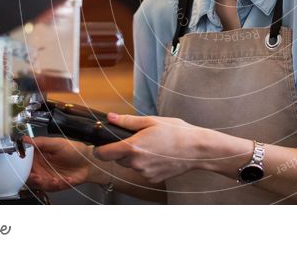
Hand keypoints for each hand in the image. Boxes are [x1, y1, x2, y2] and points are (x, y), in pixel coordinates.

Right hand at [25, 136, 99, 191]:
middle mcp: (39, 167)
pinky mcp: (53, 185)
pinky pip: (51, 188)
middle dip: (32, 178)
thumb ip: (41, 142)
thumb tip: (25, 139)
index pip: (22, 160)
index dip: (20, 164)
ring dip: (45, 183)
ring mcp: (45, 177)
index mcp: (37, 155)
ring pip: (37, 184)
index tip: (22, 165)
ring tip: (55, 180)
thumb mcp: (58, 143)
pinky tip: (66, 180)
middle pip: (26, 175)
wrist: (88, 162)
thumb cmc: (74, 150)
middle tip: (38, 177)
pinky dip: (58, 185)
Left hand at [92, 114, 206, 183]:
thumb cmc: (177, 132)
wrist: (196, 149)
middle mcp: (136, 163)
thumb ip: (128, 121)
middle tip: (138, 139)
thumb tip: (111, 118)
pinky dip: (146, 164)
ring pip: (130, 165)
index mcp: (133, 147)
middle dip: (122, 150)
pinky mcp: (152, 179)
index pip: (103, 154)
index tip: (102, 145)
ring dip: (135, 157)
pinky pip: (142, 171)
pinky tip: (158, 155)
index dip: (100, 149)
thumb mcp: (151, 121)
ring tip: (152, 146)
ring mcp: (144, 173)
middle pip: (117, 158)